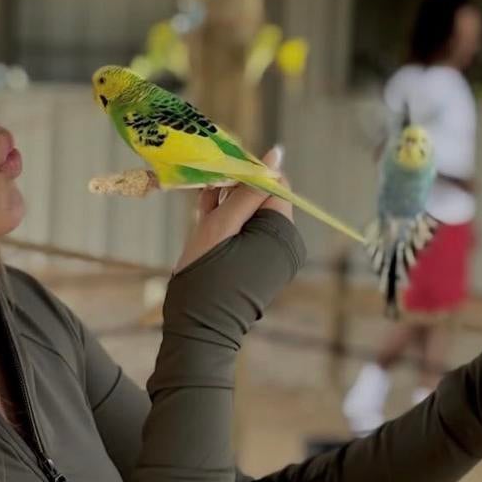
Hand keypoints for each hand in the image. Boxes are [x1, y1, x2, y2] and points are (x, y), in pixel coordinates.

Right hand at [173, 146, 292, 273]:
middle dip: (233, 190)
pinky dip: (227, 224)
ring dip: (226, 205)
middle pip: (261, 198)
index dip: (247, 172)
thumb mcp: (223, 224)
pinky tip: (204, 214)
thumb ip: (249, 189)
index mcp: (282, 230)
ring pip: (250, 215)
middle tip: (204, 189)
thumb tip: (276, 153)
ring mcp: (271, 254)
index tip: (219, 173)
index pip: (274, 182)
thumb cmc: (207, 275)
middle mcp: (283, 242)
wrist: (198, 328)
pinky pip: (246, 234)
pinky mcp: (257, 264)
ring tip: (200, 204)